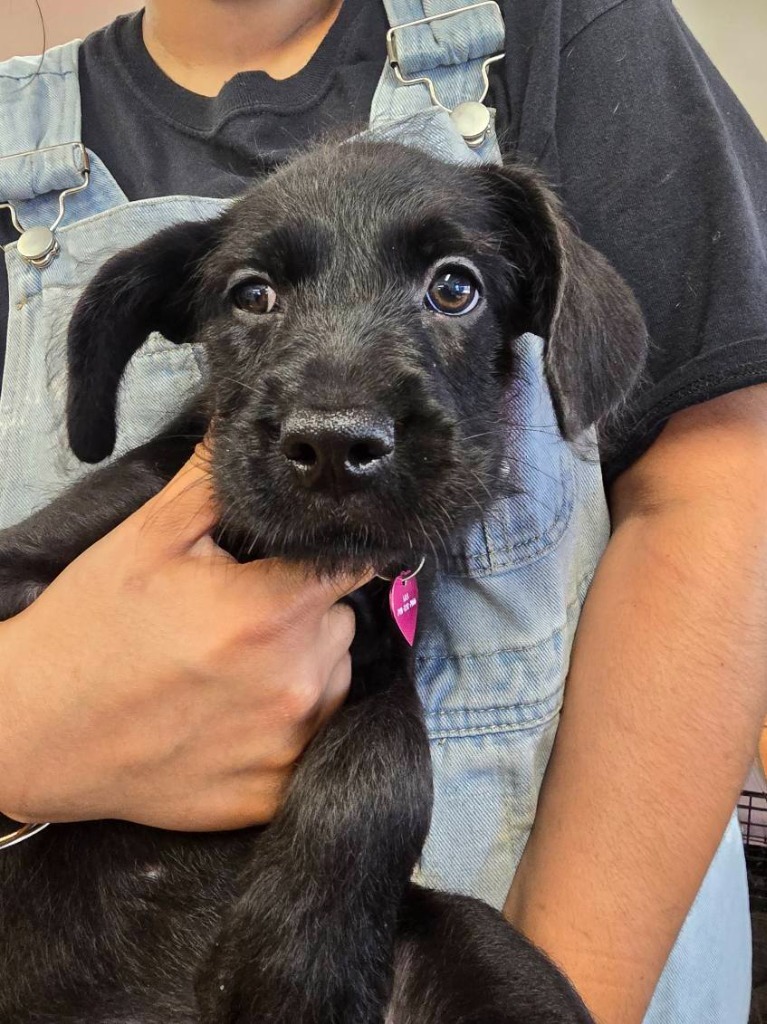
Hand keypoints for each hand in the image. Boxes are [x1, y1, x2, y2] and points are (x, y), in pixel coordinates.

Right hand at [0, 448, 368, 830]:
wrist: (33, 731)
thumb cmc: (90, 628)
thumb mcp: (147, 538)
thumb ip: (217, 482)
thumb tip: (255, 432)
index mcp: (268, 612)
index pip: (356, 565)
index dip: (335, 552)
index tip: (311, 554)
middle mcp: (293, 682)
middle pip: (343, 621)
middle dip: (307, 609)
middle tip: (243, 614)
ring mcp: (287, 746)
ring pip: (335, 677)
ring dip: (304, 664)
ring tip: (235, 664)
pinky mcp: (273, 794)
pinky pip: (317, 737)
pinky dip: (291, 722)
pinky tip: (237, 713)